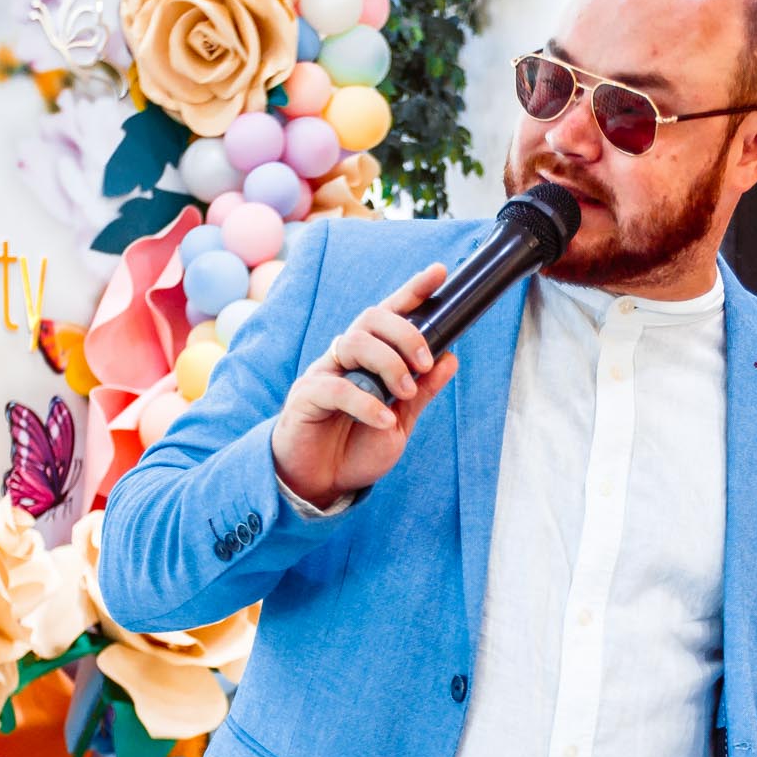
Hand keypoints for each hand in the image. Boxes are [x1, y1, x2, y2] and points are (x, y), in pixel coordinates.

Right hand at [270, 264, 459, 507]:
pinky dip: (367, 404)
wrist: (321, 484)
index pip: (390, 315)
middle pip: (371, 319)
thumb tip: (450, 358)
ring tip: (404, 394)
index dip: (413, 291)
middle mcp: (345, 358)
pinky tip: (383, 421)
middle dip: (405, 334)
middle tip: (423, 365)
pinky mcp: (306, 396)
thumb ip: (422, 392)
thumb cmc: (355, 450)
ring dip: (389, 364)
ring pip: (354, 342)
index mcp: (369, 359)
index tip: (439, 273)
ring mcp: (323, 373)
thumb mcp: (401, 423)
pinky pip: (337, 387)